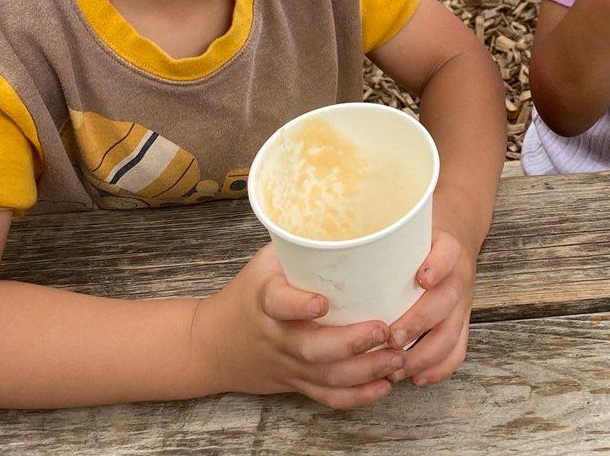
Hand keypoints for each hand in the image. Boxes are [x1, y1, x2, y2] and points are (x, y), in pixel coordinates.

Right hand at [194, 244, 405, 408]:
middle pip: (312, 348)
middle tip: (385, 330)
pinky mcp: (296, 383)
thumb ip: (299, 245)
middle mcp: (277, 336)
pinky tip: (383, 387)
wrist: (212, 344)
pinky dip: (356, 397)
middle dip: (351, 343)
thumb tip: (347, 213)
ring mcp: (287, 364)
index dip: (298, 305)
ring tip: (398, 359)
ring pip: (326, 377)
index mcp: (264, 300)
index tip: (323, 302)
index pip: (278, 303)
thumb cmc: (249, 293)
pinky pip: (327, 397)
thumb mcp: (265, 263)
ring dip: (365, 371)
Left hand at [385, 229, 475, 386]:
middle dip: (419, 321)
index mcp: (446, 249)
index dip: (438, 265)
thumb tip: (327, 250)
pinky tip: (415, 377)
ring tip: (397, 367)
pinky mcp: (461, 325)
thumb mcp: (406, 234)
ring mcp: (462, 304)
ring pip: (452, 332)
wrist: (450, 251)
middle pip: (447, 299)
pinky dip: (439, 368)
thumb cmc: (417, 246)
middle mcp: (457, 277)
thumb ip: (380, 240)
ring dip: (425, 354)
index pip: (448, 252)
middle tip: (392, 338)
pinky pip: (457, 351)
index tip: (421, 278)